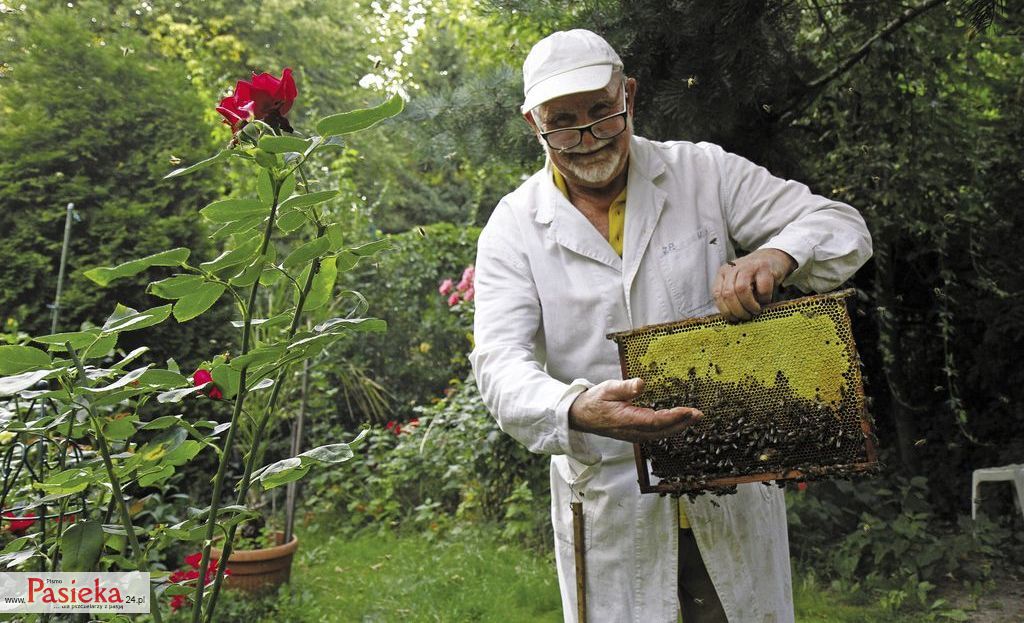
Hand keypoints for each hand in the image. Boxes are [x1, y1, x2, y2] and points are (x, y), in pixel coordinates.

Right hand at [568, 378, 701, 441]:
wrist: (580, 416)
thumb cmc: (594, 400)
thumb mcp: (607, 388)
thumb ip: (625, 387)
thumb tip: (642, 384)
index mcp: (626, 419)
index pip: (655, 421)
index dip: (674, 417)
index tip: (689, 411)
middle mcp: (631, 431)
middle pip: (662, 431)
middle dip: (682, 424)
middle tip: (699, 415)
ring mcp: (633, 435)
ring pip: (660, 435)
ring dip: (678, 427)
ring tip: (692, 418)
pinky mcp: (633, 434)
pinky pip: (655, 434)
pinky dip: (668, 429)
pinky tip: (676, 422)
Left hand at [712, 248, 796, 320]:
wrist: (773, 258)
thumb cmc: (754, 278)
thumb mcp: (738, 284)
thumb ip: (733, 297)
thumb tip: (733, 319)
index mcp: (723, 273)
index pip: (717, 294)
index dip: (725, 310)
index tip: (734, 319)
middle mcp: (733, 268)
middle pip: (728, 293)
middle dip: (737, 310)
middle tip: (747, 317)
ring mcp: (749, 266)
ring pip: (741, 289)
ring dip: (749, 305)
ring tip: (755, 311)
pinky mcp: (765, 268)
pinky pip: (762, 288)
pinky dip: (764, 299)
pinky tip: (766, 300)